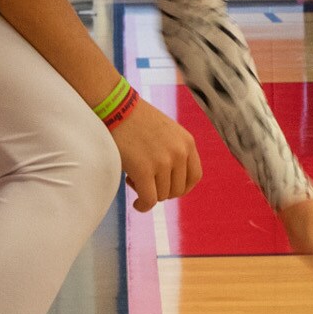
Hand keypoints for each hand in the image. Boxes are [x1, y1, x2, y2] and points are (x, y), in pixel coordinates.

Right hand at [111, 99, 202, 213]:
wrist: (117, 107)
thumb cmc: (137, 120)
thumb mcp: (168, 132)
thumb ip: (175, 151)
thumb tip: (173, 181)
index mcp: (187, 142)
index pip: (195, 177)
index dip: (182, 187)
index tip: (168, 188)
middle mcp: (179, 152)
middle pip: (178, 190)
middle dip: (162, 191)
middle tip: (145, 181)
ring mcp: (163, 161)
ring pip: (162, 196)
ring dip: (148, 194)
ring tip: (134, 179)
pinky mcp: (143, 169)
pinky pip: (149, 199)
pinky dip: (143, 206)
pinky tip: (137, 204)